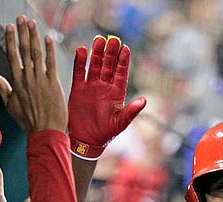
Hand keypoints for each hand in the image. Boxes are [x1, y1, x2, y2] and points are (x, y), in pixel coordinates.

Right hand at [0, 16, 66, 133]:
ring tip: (32, 23)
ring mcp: (41, 80)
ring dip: (34, 37)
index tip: (9, 27)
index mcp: (16, 82)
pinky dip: (49, 50)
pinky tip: (48, 38)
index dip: (10, 40)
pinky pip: (51, 63)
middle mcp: (27, 78)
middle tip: (21, 18)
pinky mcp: (54, 84)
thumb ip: (1, 86)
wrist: (45, 131)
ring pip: (36, 54)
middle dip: (22, 33)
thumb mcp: (10, 104)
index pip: (12, 56)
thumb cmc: (28, 120)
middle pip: (24, 51)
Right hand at [68, 36, 145, 159]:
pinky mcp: (78, 89)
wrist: (87, 140)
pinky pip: (79, 72)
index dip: (123, 61)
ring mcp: (91, 86)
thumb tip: (144, 100)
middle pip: (108, 66)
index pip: (121, 73)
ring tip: (98, 40)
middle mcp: (105, 87)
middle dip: (110, 53)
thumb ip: (131, 111)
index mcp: (117, 93)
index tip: (125, 49)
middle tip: (112, 40)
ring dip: (96, 53)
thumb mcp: (121, 122)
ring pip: (94, 65)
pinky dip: (79, 62)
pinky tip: (81, 50)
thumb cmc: (106, 133)